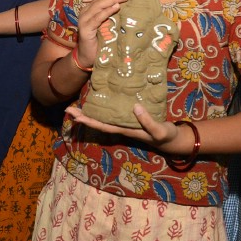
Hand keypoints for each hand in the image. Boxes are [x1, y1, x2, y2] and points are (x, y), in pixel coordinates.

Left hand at [66, 104, 186, 149]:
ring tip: (77, 104)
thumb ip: (148, 121)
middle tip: (68, 108)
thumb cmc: (165, 136)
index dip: (89, 121)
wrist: (172, 139)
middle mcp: (121, 126)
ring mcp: (124, 122)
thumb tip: (134, 107)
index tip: (75, 116)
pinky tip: (100, 100)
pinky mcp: (130, 117)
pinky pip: (112, 112)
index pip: (102, 126)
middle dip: (83, 116)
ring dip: (90, 111)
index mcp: (125, 130)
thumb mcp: (159, 130)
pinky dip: (103, 107)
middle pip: (98, 122)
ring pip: (103, 117)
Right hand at [74, 0, 130, 67]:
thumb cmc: (99, 41)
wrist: (87, 57)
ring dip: (113, 0)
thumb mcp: (107, 26)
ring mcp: (84, 20)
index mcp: (91, 9)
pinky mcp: (85, 29)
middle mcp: (86, 12)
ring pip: (99, 6)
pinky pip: (97, 18)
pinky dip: (107, 11)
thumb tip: (127, 6)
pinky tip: (116, 7)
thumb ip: (112, 16)